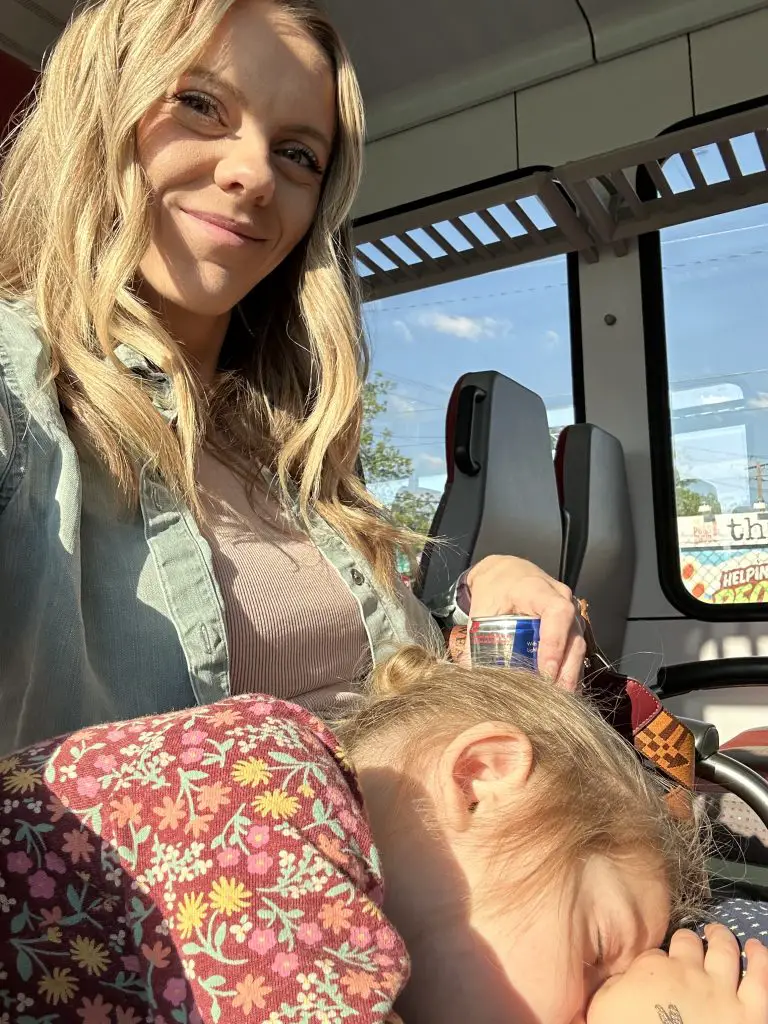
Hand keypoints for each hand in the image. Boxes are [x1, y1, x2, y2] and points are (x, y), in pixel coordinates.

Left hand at [465, 555, 584, 690]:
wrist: (506, 573)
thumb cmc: (496, 588)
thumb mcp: (482, 608)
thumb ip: (475, 639)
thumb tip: (470, 674)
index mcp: (538, 590)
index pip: (557, 613)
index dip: (554, 643)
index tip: (545, 671)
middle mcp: (562, 600)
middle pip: (574, 637)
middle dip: (565, 671)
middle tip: (553, 697)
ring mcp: (570, 614)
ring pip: (578, 647)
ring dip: (570, 675)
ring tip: (558, 701)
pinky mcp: (571, 627)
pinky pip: (575, 650)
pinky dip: (569, 671)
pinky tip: (561, 691)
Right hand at [587, 926, 767, 1023]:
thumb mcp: (602, 1007)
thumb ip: (614, 986)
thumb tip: (622, 976)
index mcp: (652, 969)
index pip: (656, 952)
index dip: (657, 959)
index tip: (658, 966)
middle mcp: (689, 971)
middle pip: (689, 942)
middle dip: (687, 940)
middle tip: (687, 945)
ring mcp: (722, 990)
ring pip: (725, 949)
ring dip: (721, 937)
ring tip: (719, 934)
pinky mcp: (751, 1013)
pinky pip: (762, 978)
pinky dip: (761, 959)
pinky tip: (756, 947)